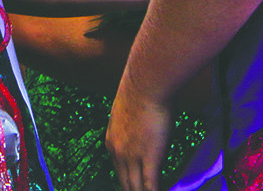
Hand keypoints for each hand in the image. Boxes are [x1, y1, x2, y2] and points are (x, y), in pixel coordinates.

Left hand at [107, 67, 172, 190]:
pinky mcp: (149, 157)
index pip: (118, 171)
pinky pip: (150, 185)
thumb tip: (139, 131)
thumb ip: (129, 128)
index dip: (128, 183)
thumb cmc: (140, 90)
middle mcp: (118, 152)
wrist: (146, 82)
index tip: (135, 186)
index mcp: (111, 141)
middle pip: (125, 184)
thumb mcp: (125, 112)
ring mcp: (132, 156)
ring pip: (136, 188)